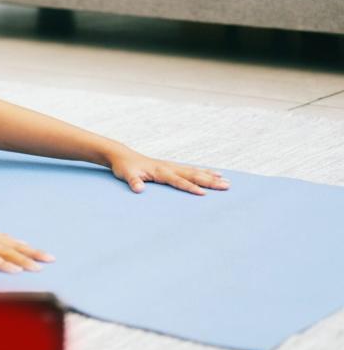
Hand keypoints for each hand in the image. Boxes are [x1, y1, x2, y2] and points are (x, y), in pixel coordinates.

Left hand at [107, 147, 229, 194]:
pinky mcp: (171, 167)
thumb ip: (134, 182)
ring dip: (210, 176)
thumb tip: (139, 189)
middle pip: (193, 175)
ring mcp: (171, 166)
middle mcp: (168, 167)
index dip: (190, 187)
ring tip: (226, 181)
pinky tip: (213, 174)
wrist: (122, 156)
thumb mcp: (126, 174)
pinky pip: (190, 170)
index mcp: (160, 171)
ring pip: (195, 171)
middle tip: (227, 186)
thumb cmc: (124, 167)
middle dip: (210, 181)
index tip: (203, 194)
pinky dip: (203, 172)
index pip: (178, 181)